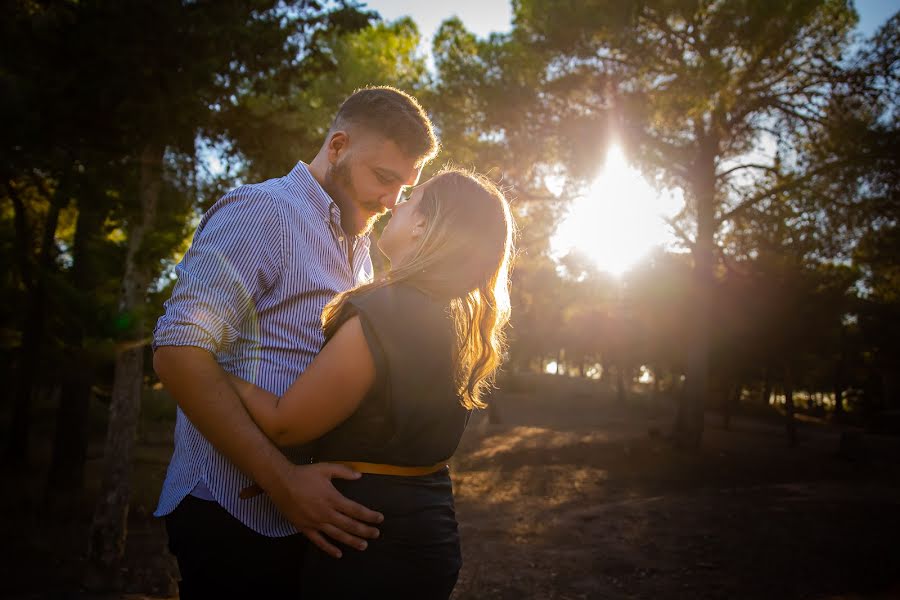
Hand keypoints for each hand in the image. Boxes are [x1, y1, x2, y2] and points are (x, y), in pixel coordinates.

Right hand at [265, 462, 383, 557]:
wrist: (281, 483)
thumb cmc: (304, 474)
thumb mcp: (326, 468)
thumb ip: (344, 472)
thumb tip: (360, 475)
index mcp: (333, 498)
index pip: (356, 510)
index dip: (369, 515)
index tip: (379, 519)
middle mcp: (326, 513)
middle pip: (350, 525)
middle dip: (365, 530)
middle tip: (376, 534)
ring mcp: (315, 522)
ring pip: (337, 535)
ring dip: (352, 541)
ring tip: (364, 546)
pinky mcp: (305, 528)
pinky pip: (319, 541)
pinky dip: (329, 548)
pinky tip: (338, 554)